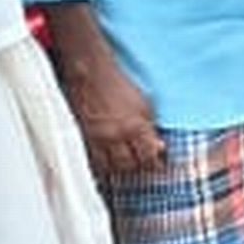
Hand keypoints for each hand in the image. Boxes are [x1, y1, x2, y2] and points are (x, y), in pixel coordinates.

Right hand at [60, 56, 165, 182]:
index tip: (160, 164)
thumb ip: (152, 129)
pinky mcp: (83, 137)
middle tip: (145, 164)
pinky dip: (103, 164)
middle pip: (130, 166)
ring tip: (128, 164)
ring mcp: (97, 138)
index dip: (157, 164)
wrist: (90, 74)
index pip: (149, 157)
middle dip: (140, 168)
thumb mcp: (145, 105)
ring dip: (121, 168)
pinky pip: (93, 160)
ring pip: (110, 167)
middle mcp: (115, 136)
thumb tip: (159, 148)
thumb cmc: (119, 86)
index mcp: (135, 127)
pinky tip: (109, 162)